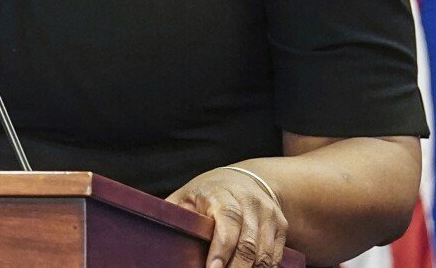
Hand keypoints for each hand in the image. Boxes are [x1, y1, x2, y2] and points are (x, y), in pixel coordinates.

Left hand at [167, 166, 287, 267]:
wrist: (248, 179)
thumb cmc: (209, 192)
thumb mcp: (187, 196)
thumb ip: (175, 214)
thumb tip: (154, 234)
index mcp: (223, 194)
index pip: (228, 222)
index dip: (221, 249)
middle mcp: (250, 202)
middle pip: (248, 243)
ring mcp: (268, 214)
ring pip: (265, 254)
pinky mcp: (280, 225)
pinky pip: (276, 256)